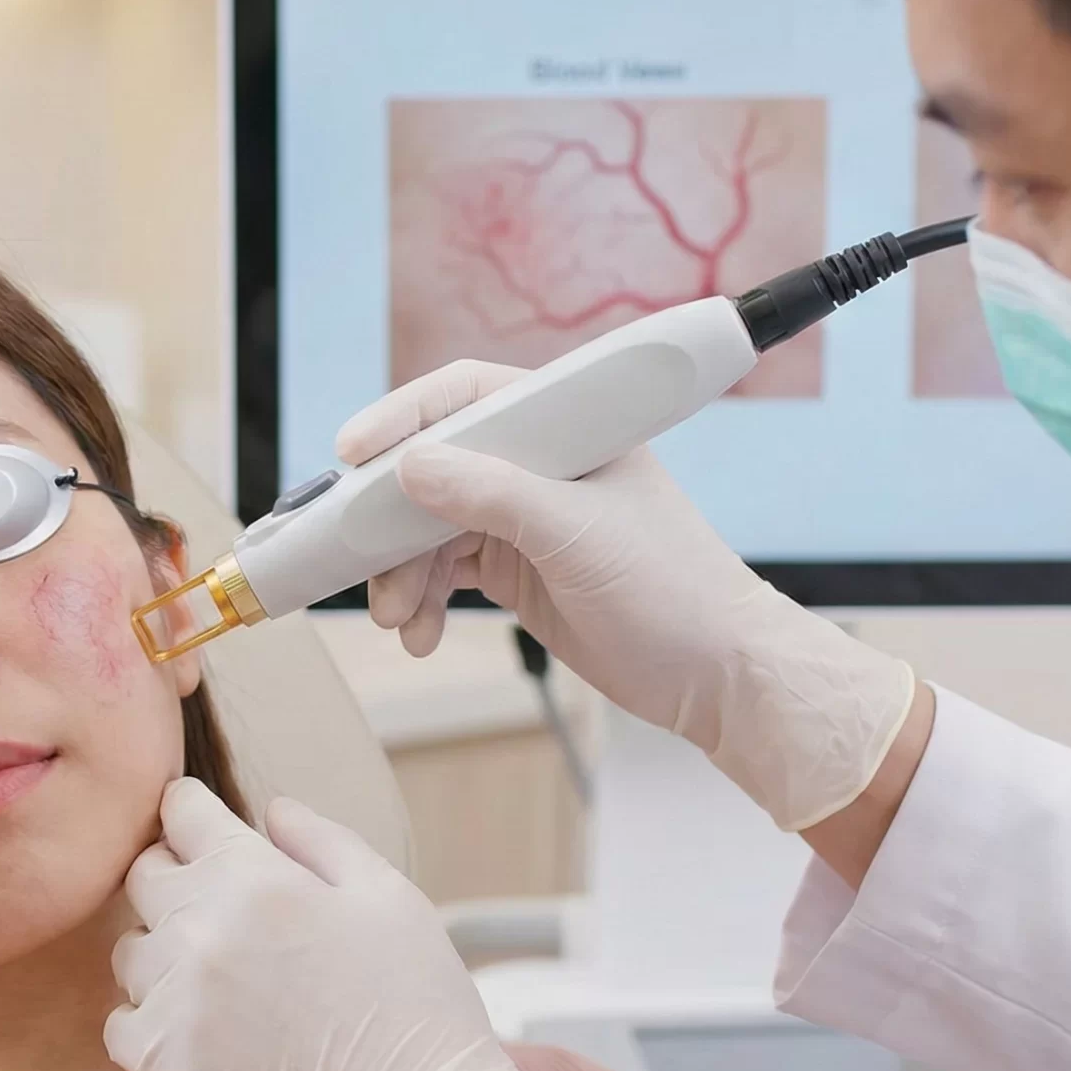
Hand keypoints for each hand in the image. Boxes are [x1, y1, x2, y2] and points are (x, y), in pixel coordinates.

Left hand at [106, 779, 557, 1070]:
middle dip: (175, 876)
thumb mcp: (386, 894)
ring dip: (163, 952)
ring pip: (130, 951)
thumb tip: (269, 809)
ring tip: (216, 976)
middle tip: (216, 905)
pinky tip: (195, 1027)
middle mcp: (201, 929)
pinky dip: (148, 1020)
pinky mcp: (166, 1063)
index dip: (189, 810)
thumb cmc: (414, 999)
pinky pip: (121, 1024)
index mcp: (255, 877)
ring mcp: (176, 999)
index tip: (197, 823)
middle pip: (144, 876)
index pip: (182, 812)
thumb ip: (320, 839)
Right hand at [338, 359, 918, 829]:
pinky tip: (421, 635)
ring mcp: (525, 518)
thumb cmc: (675, 590)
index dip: (405, 417)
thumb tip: (410, 466)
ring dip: (402, 572)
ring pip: (431, 528)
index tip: (354, 453)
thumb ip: (493, 495)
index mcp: (568, 427)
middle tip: (361, 558)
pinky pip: (445, 572)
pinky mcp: (518, 569)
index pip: (468, 397)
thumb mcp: (577, 534)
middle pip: (435, 468)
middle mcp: (540, 464)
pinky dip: (424, 601)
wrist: (716, 673)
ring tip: (399, 619)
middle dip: (392, 518)